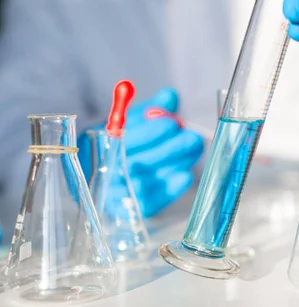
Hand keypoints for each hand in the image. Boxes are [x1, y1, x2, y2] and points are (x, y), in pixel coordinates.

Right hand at [79, 88, 203, 216]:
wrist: (100, 174)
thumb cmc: (121, 142)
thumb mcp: (131, 120)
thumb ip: (149, 109)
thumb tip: (169, 96)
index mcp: (98, 143)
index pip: (124, 141)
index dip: (150, 133)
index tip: (173, 123)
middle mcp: (104, 171)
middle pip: (138, 163)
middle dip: (170, 149)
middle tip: (192, 137)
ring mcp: (116, 193)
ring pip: (147, 181)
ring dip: (173, 165)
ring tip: (192, 150)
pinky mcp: (129, 211)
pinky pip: (151, 202)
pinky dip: (169, 190)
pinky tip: (184, 175)